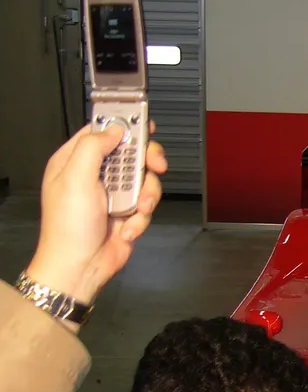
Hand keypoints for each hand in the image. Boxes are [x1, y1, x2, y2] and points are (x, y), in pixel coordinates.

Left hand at [25, 124, 166, 308]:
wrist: (81, 267)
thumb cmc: (68, 228)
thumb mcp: (75, 178)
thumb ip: (94, 147)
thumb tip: (114, 129)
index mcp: (76, 160)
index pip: (103, 131)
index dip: (125, 126)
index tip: (144, 125)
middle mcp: (96, 175)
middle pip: (132, 152)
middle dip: (147, 161)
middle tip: (155, 166)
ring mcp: (113, 194)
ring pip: (146, 179)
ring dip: (147, 195)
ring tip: (136, 209)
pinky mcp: (127, 212)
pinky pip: (147, 204)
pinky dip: (141, 218)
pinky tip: (127, 227)